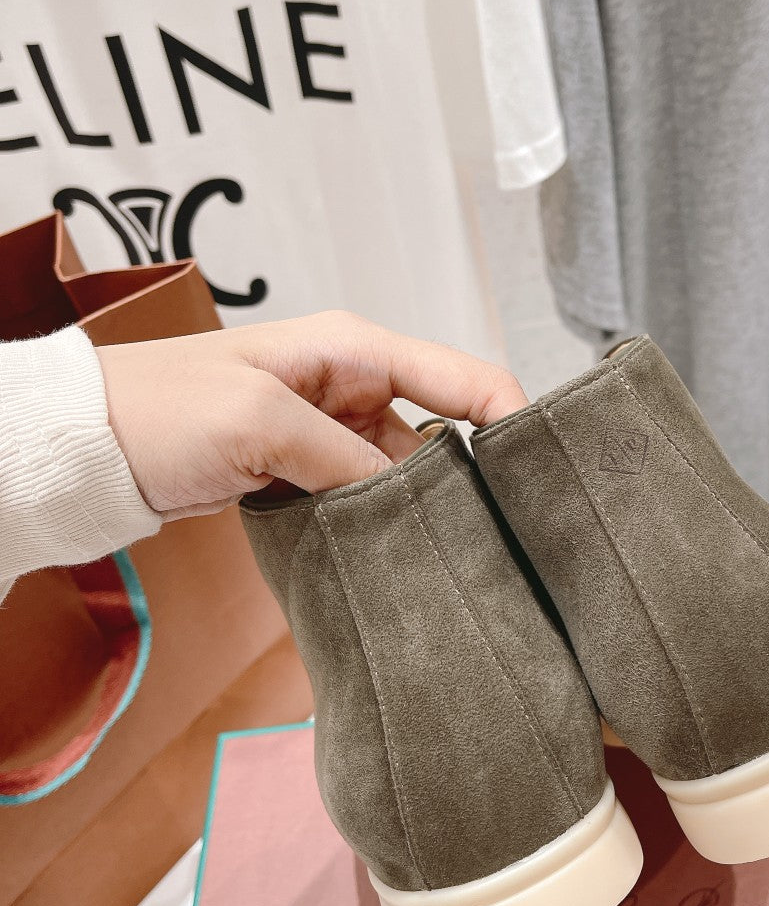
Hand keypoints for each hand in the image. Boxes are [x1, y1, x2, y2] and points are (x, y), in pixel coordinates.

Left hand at [96, 311, 527, 518]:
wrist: (88, 447)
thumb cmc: (162, 409)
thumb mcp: (261, 425)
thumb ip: (348, 461)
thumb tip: (414, 502)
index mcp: (353, 349)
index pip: (461, 375)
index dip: (510, 417)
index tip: (543, 473)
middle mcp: (352, 384)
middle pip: (444, 430)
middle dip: (471, 478)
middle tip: (504, 533)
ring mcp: (329, 430)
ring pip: (406, 473)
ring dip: (422, 510)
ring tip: (456, 555)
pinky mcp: (306, 471)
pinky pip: (364, 498)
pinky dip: (381, 525)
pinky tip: (399, 556)